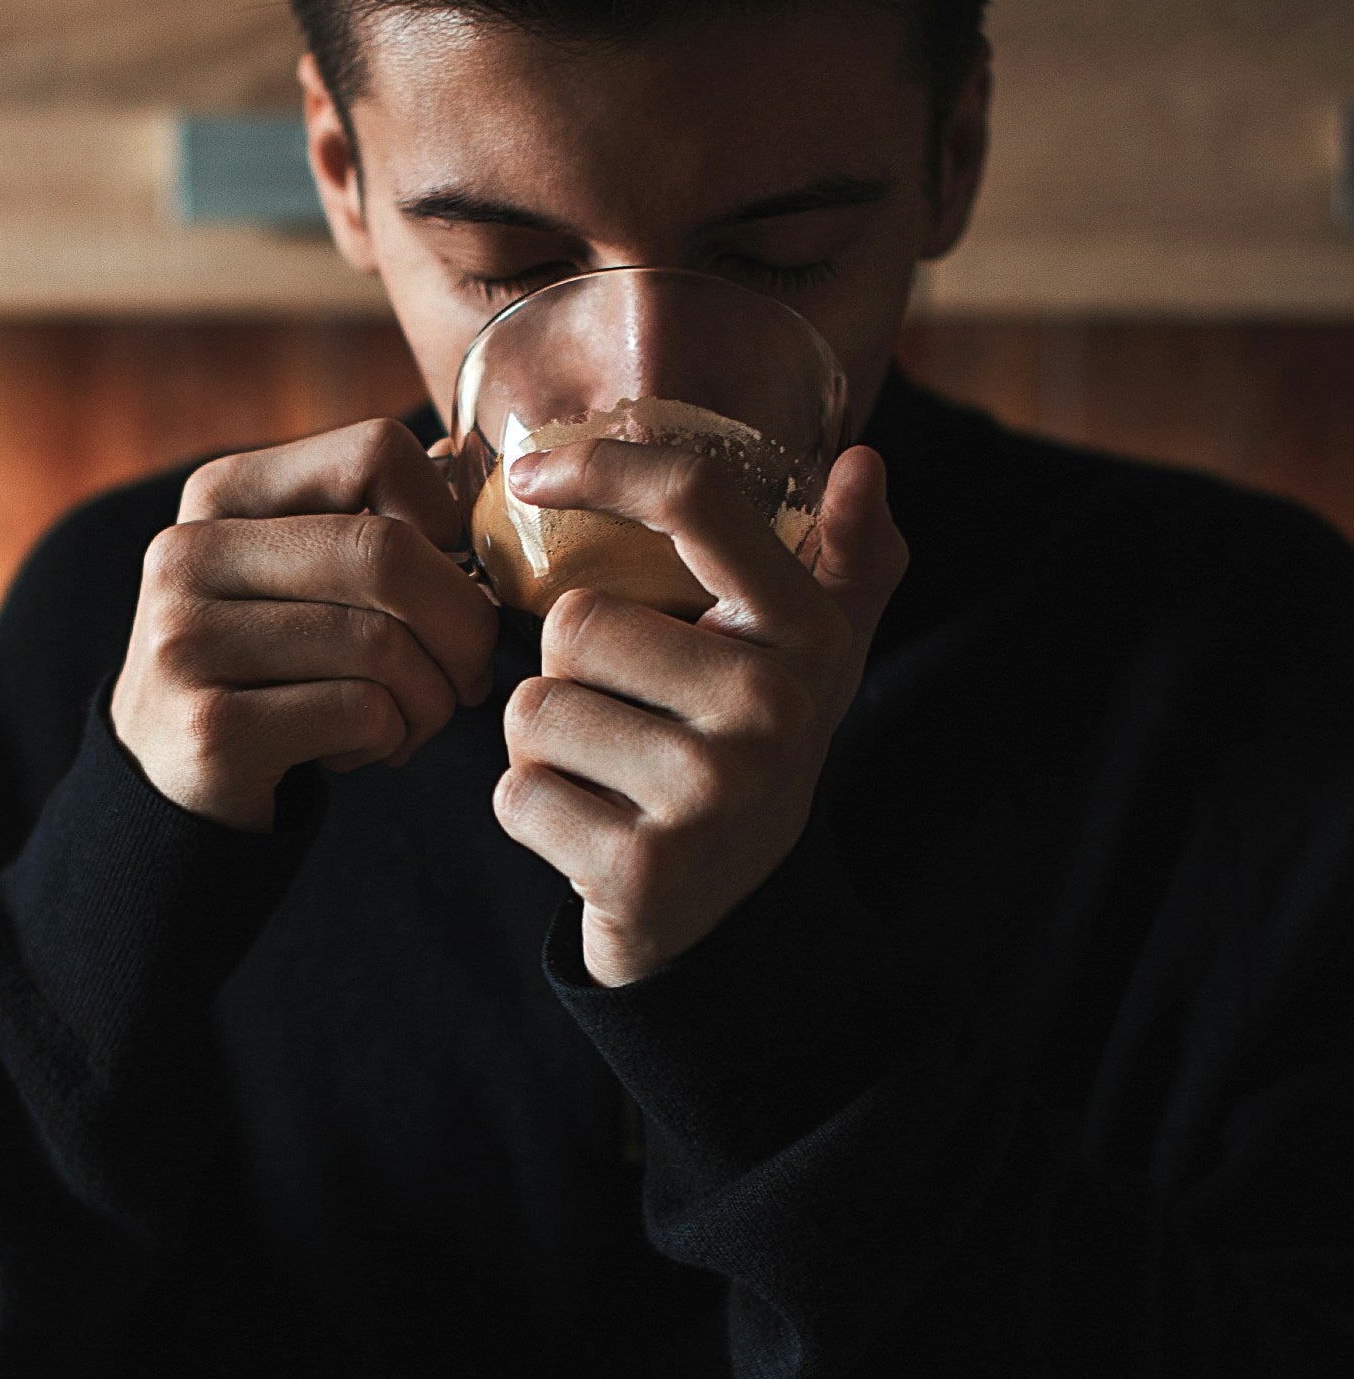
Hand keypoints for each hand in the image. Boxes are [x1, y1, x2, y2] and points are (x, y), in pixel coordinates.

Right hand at [112, 418, 497, 831]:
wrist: (165, 772)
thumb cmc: (265, 661)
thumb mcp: (296, 571)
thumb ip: (371, 512)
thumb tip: (462, 455)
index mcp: (222, 492)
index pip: (376, 452)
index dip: (446, 517)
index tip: (454, 577)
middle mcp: (190, 553)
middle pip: (386, 553)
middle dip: (463, 622)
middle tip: (471, 671)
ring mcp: (187, 640)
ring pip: (383, 645)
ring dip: (430, 698)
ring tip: (409, 718)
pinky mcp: (211, 728)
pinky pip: (362, 713)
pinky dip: (390, 737)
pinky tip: (361, 749)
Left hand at [493, 442, 906, 986]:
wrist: (726, 916)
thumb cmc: (744, 752)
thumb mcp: (810, 658)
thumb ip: (846, 557)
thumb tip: (863, 461)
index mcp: (804, 630)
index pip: (697, 500)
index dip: (602, 466)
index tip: (530, 474)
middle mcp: (772, 707)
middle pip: (574, 622)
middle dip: (569, 672)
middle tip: (628, 722)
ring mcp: (711, 792)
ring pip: (533, 707)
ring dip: (543, 746)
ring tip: (608, 775)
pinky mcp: (643, 868)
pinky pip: (515, 793)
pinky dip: (531, 812)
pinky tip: (588, 832)